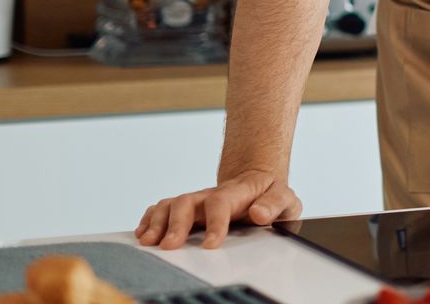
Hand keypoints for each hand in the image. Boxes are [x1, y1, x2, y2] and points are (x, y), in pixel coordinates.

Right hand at [135, 168, 301, 249]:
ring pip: (171, 204)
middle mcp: (212, 194)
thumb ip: (275, 205)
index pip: (221, 202)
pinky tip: (143, 233)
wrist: (259, 182)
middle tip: (170, 246)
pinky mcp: (187, 207)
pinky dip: (149, 219)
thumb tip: (259, 214)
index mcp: (238, 192)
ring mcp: (198, 200)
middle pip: (188, 201)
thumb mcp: (285, 199)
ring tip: (149, 241)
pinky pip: (163, 207)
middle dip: (176, 224)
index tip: (210, 245)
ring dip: (157, 222)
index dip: (214, 223)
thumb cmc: (270, 195)